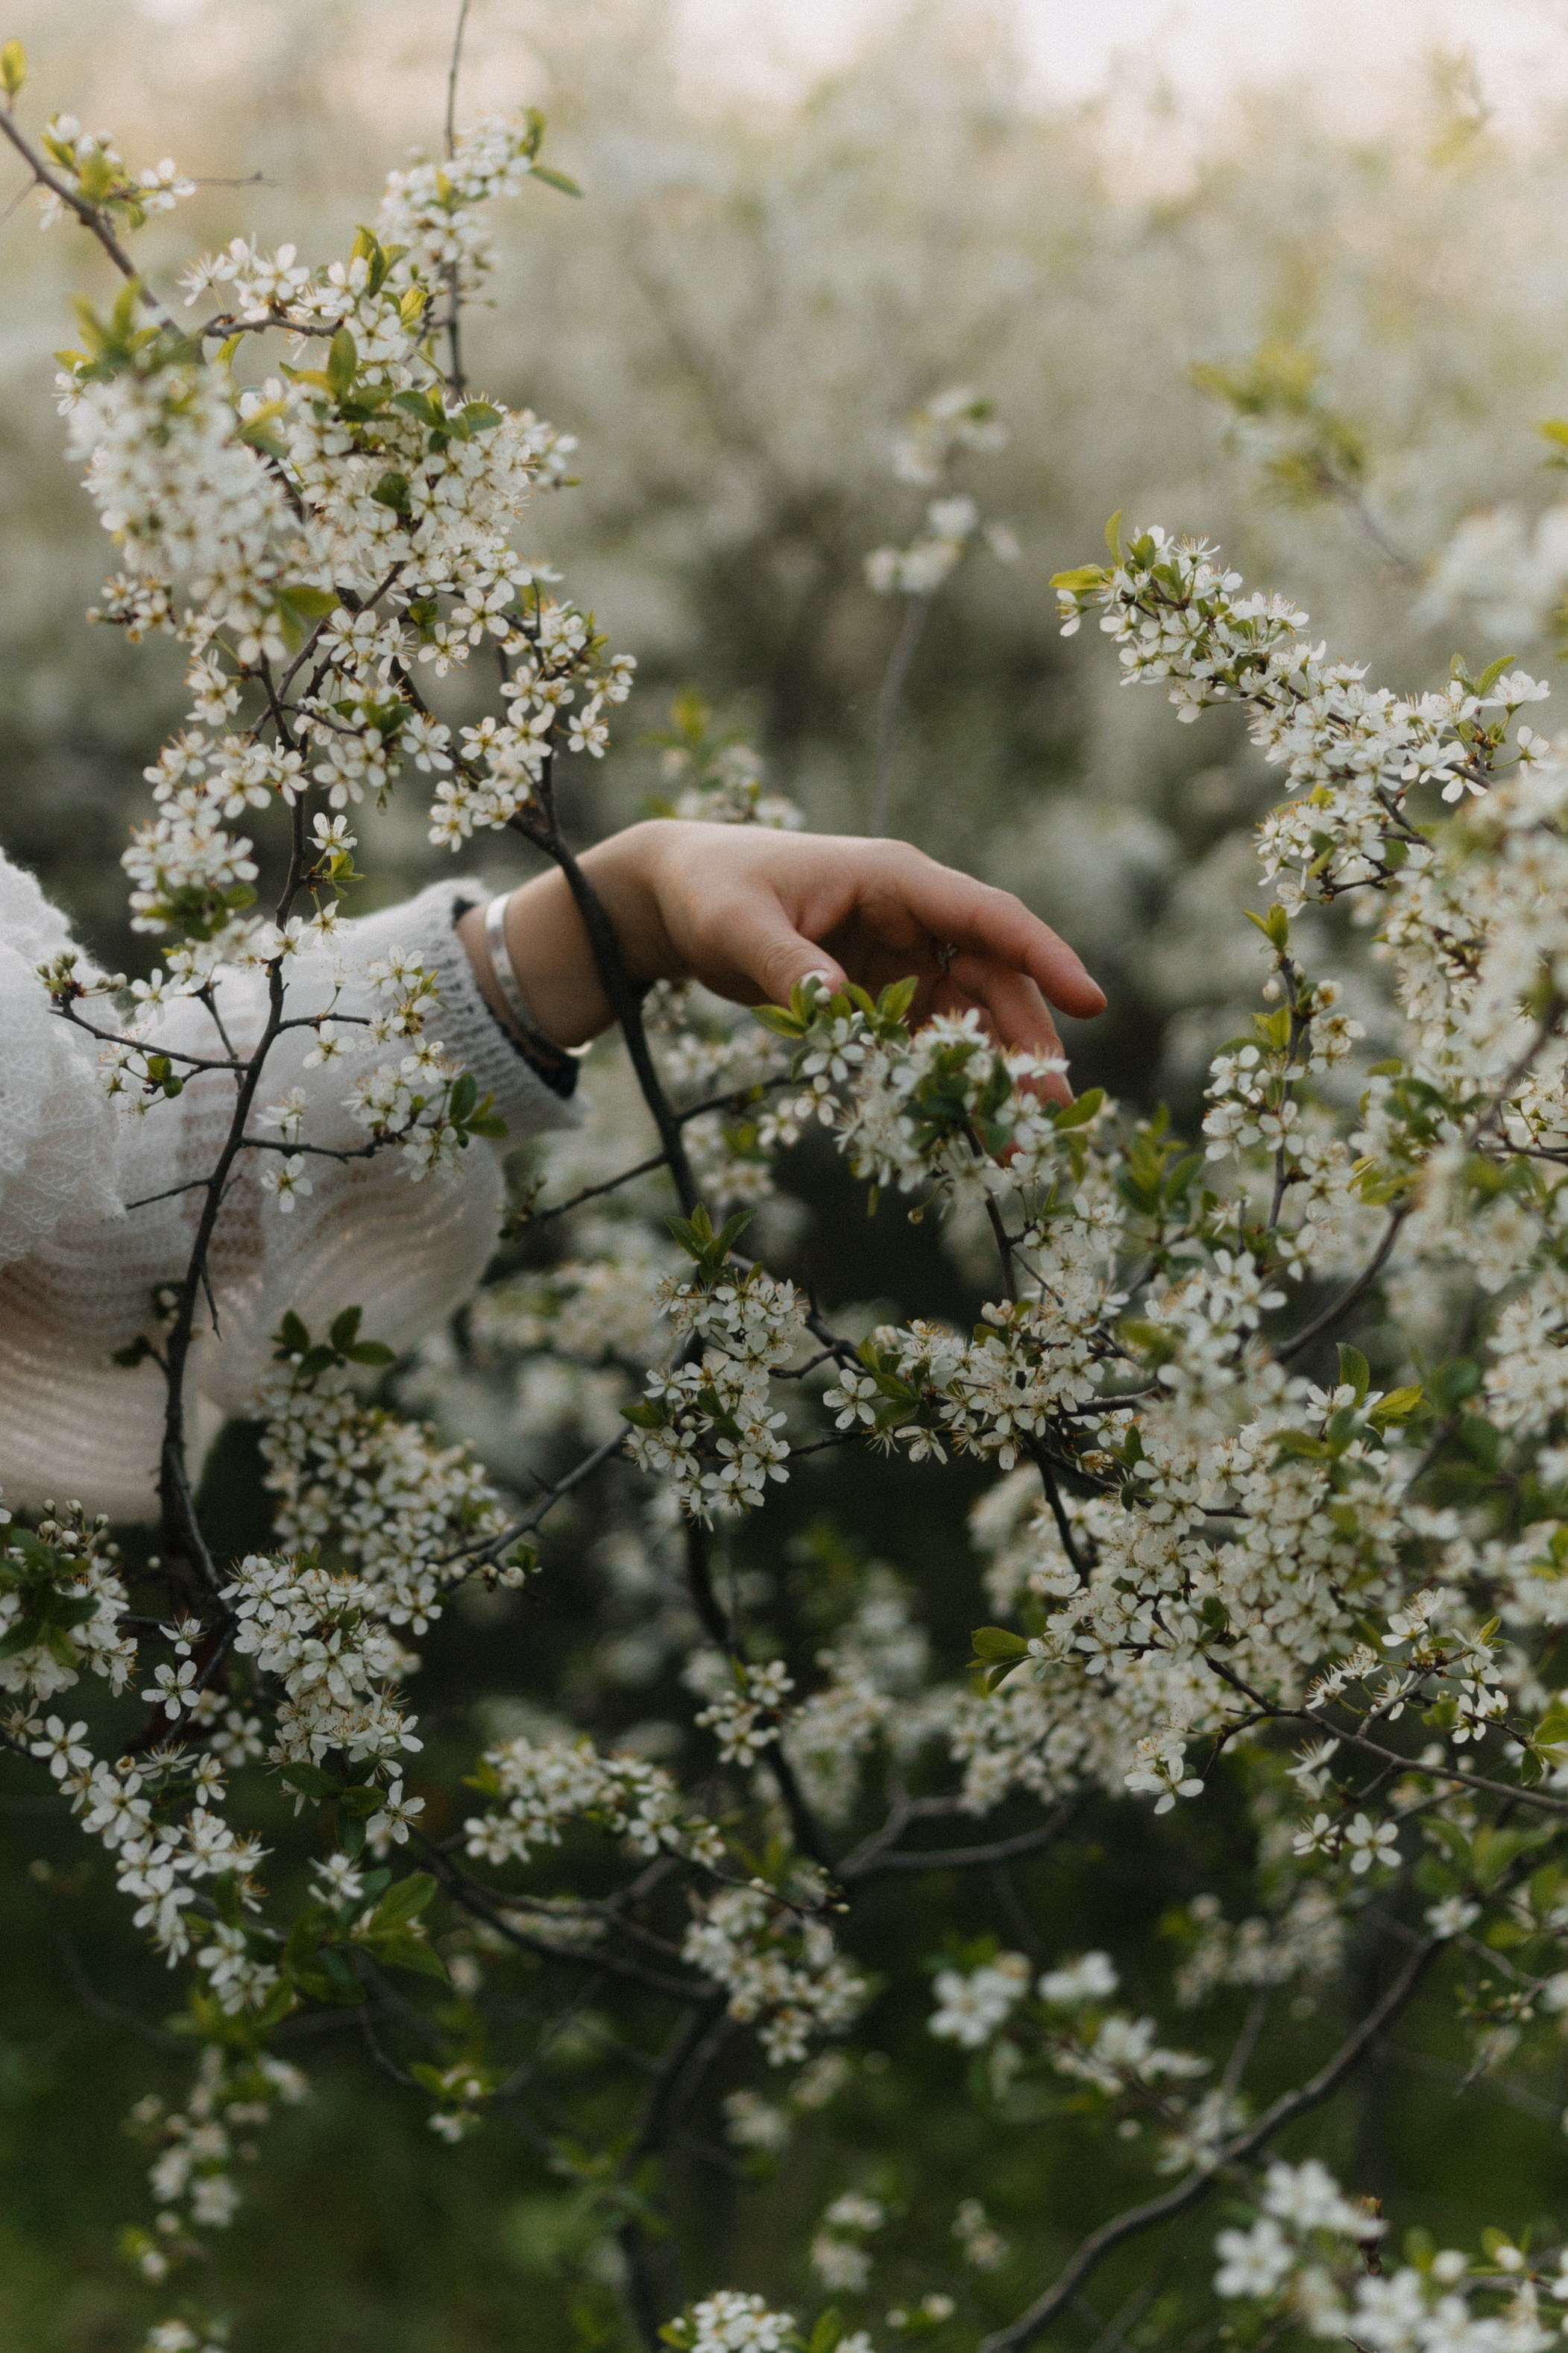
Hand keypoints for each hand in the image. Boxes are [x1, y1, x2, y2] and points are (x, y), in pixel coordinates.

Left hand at [459, 819, 1103, 1087]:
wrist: (677, 902)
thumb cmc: (712, 891)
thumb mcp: (740, 924)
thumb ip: (789, 964)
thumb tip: (838, 1009)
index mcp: (895, 880)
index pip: (988, 917)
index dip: (1042, 957)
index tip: (1088, 1001)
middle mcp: (913, 918)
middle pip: (990, 981)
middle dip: (1023, 1043)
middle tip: (1048, 1109)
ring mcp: (901, 960)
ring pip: (967, 1020)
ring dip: (990, 1074)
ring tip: (1011, 1140)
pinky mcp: (881, 997)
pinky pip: (925, 1042)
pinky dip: (942, 1082)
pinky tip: (958, 1130)